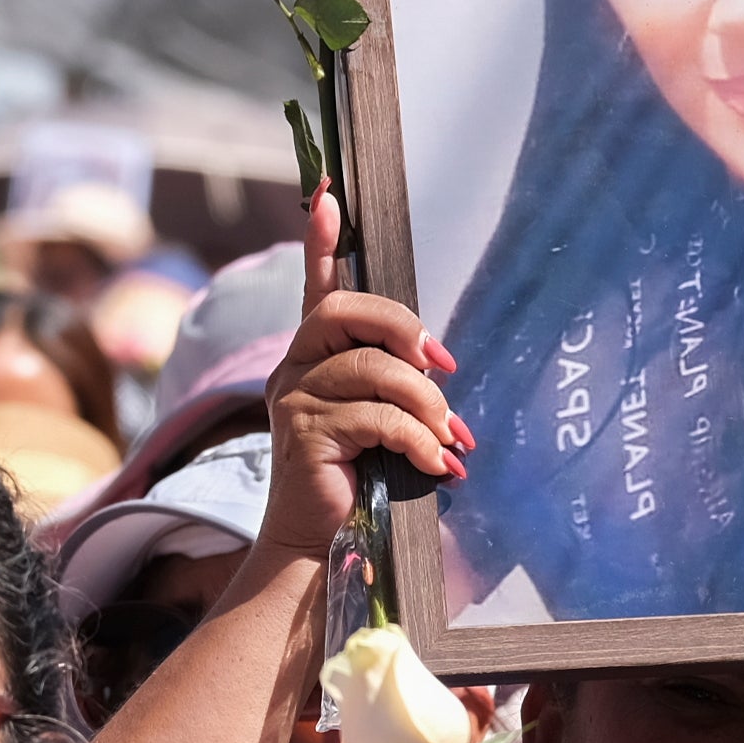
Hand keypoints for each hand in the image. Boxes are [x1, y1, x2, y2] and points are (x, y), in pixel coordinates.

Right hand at [257, 190, 467, 559]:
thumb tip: (441, 367)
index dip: (321, 242)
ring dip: (425, 404)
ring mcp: (294, 400)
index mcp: (313, 358)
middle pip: (344, 312)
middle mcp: (293, 369)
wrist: (318, 548)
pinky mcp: (304, 434)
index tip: (329, 194)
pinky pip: (377, 418)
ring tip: (449, 438)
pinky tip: (438, 466)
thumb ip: (397, 384)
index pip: (315, 287)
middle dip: (403, 329)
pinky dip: (419, 441)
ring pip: (373, 371)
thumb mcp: (379, 421)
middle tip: (441, 366)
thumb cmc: (357, 482)